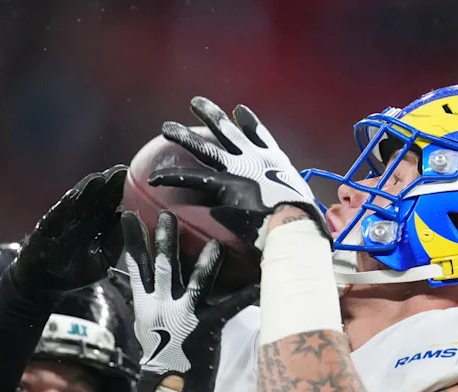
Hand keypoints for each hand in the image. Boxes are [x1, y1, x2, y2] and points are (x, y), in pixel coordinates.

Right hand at [11, 165, 125, 301]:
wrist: (42, 285)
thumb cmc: (75, 273)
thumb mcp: (103, 260)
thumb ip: (116, 241)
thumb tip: (130, 219)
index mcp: (94, 226)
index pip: (109, 207)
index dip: (120, 195)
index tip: (135, 181)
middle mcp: (79, 221)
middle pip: (95, 200)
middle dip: (108, 186)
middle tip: (122, 171)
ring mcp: (61, 224)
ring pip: (77, 203)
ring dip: (88, 190)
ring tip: (101, 178)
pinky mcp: (44, 231)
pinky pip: (56, 216)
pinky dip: (64, 205)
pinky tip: (74, 194)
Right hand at [124, 210, 257, 391]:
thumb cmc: (159, 361)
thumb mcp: (145, 329)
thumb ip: (145, 303)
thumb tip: (131, 282)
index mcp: (147, 305)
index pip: (137, 267)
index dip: (133, 241)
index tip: (128, 216)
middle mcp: (163, 306)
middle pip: (164, 267)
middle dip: (166, 239)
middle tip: (168, 214)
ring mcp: (186, 315)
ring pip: (197, 282)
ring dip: (206, 262)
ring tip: (215, 243)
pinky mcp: (208, 326)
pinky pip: (231, 306)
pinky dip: (248, 294)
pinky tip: (262, 283)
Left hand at [148, 97, 329, 251]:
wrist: (294, 222)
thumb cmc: (302, 221)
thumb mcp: (300, 205)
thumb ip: (288, 205)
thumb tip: (287, 220)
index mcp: (276, 162)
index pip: (260, 136)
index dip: (249, 122)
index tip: (239, 110)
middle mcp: (255, 159)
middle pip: (228, 132)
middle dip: (211, 116)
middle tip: (196, 103)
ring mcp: (237, 169)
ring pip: (205, 148)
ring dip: (184, 136)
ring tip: (166, 127)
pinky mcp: (223, 185)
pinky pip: (192, 178)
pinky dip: (173, 177)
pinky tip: (155, 176)